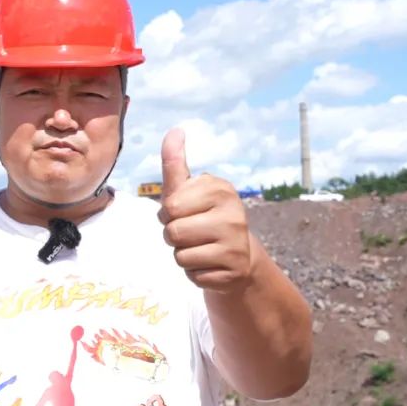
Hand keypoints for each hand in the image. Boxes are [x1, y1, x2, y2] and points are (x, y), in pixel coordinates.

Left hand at [158, 128, 253, 294]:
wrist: (237, 256)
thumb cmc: (202, 217)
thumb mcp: (187, 190)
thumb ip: (175, 163)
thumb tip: (174, 131)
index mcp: (220, 189)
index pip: (170, 206)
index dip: (169, 213)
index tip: (186, 211)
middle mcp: (234, 214)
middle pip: (172, 232)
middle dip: (173, 235)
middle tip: (192, 232)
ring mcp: (236, 244)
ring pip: (180, 255)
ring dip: (183, 255)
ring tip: (201, 247)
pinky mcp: (234, 271)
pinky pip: (192, 275)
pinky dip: (194, 272)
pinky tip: (210, 264)